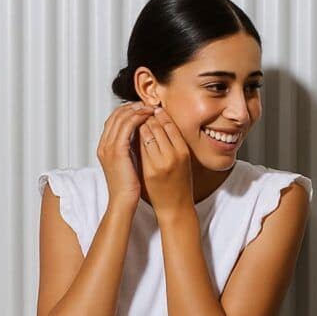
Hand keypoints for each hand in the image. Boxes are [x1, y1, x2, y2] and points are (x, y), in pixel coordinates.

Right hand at [96, 101, 154, 209]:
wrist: (123, 202)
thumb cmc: (129, 188)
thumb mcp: (128, 164)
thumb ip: (130, 150)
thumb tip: (140, 139)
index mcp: (105, 148)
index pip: (113, 121)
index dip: (127, 112)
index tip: (142, 108)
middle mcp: (104, 145)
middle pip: (115, 116)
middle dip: (132, 107)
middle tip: (147, 104)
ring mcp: (108, 147)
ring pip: (121, 118)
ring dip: (136, 110)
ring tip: (150, 108)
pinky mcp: (117, 151)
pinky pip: (126, 127)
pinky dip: (137, 118)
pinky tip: (148, 117)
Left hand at [137, 106, 193, 220]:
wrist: (174, 206)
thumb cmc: (179, 184)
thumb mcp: (182, 161)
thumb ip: (174, 144)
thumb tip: (160, 123)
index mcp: (183, 152)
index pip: (170, 125)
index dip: (161, 115)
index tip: (154, 109)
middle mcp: (173, 156)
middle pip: (157, 127)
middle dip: (148, 117)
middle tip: (142, 111)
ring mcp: (160, 163)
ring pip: (146, 135)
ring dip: (140, 125)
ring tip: (137, 122)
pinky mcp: (149, 170)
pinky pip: (139, 147)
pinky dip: (135, 138)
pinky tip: (133, 136)